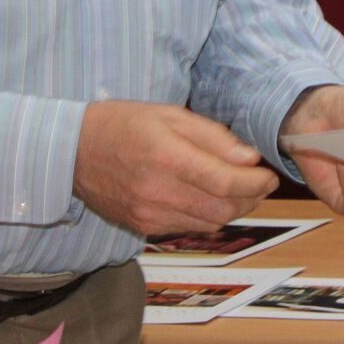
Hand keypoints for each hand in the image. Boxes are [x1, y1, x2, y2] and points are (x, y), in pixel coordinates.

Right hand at [74, 101, 278, 235]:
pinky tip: (210, 199)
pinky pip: (189, 228)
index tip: (269, 175)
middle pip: (222, 208)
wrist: (74, 151)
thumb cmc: (124, 124)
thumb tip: (249, 159)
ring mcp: (149, 214)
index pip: (224, 182)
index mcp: (166, 156)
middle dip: (251, 198)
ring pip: (210, 223)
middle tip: (261, 183)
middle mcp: (157, 191)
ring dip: (233, 210)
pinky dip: (208, 216)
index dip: (255, 182)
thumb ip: (213, 137)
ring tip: (240, 190)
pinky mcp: (144, 227)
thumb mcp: (171, 115)